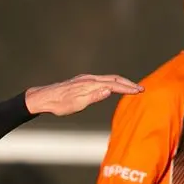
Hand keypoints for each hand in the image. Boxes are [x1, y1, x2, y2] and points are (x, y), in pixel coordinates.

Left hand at [25, 74, 142, 116]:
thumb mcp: (76, 104)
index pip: (114, 84)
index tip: (139, 91)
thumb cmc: (59, 104)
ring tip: (130, 88)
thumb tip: (109, 90)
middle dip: (128, 83)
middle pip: (114, 78)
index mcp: (90, 84)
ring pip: (108, 78)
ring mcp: (85, 79)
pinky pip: (101, 80)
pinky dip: (111, 82)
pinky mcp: (81, 81)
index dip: (128, 88)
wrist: (43, 98)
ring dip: (120, 82)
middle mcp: (89, 79)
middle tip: (140, 89)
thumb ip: (94, 97)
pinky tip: (112, 87)